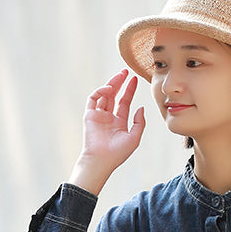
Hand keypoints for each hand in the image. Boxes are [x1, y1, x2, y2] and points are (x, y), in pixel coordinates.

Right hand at [69, 69, 144, 193]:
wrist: (102, 160)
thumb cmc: (118, 153)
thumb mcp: (134, 138)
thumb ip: (139, 123)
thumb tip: (141, 108)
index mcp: (119, 122)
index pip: (124, 102)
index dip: (129, 90)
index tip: (135, 80)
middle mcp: (108, 117)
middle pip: (114, 95)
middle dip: (120, 82)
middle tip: (126, 71)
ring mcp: (98, 115)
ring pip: (104, 94)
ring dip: (112, 84)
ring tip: (120, 76)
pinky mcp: (90, 114)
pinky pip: (94, 99)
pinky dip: (101, 91)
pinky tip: (110, 88)